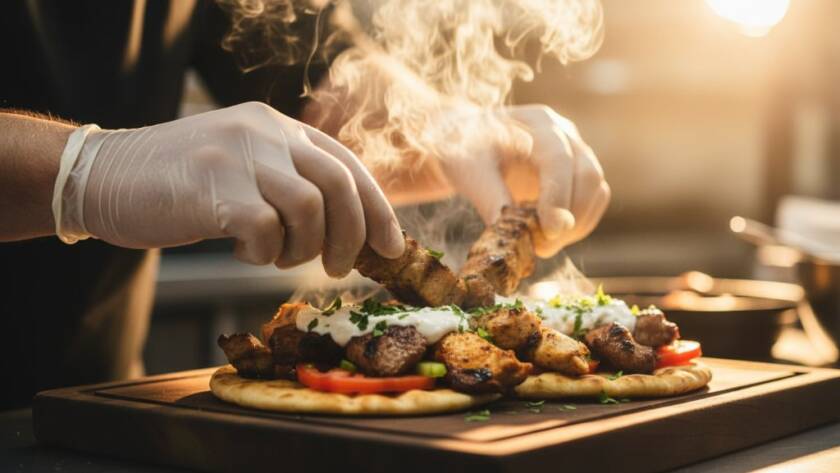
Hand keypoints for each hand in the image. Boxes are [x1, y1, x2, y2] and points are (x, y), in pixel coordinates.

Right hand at [54, 102, 403, 276]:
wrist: (102, 176)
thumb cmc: (180, 184)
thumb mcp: (245, 164)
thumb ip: (290, 179)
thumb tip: (348, 227)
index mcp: (278, 126)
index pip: (348, 166)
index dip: (377, 210)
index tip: (390, 247)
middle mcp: (265, 133)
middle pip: (340, 188)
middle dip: (352, 238)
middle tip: (339, 269)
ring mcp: (240, 157)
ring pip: (311, 210)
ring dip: (302, 249)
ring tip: (274, 255)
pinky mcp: (215, 188)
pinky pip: (266, 231)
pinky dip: (262, 253)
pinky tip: (241, 250)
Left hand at [440, 104, 609, 256]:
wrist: (468, 143)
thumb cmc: (465, 151)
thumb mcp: (468, 170)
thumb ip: (489, 198)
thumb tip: (509, 235)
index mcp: (537, 123)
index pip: (559, 159)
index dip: (558, 197)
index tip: (548, 232)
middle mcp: (564, 134)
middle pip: (588, 175)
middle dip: (570, 218)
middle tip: (541, 248)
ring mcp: (576, 152)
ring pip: (596, 191)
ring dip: (576, 225)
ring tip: (541, 245)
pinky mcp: (578, 174)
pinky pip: (593, 201)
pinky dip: (578, 225)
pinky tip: (549, 236)